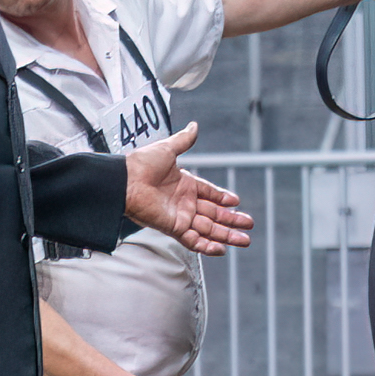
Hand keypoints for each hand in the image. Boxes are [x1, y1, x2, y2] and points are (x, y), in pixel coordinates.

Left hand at [122, 122, 252, 254]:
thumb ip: (184, 140)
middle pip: (214, 214)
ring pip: (208, 229)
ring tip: (245, 240)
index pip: (210, 193)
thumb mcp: (167, 149)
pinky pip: (193, 240)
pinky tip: (220, 249)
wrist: (125, 180)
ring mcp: (180, 216)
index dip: (223, 198)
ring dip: (227, 236)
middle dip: (232, 221)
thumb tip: (194, 126)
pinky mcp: (173, 227)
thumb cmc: (141, 164)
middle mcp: (184, 202)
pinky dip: (206, 246)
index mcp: (184, 184)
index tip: (236, 202)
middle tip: (248, 224)